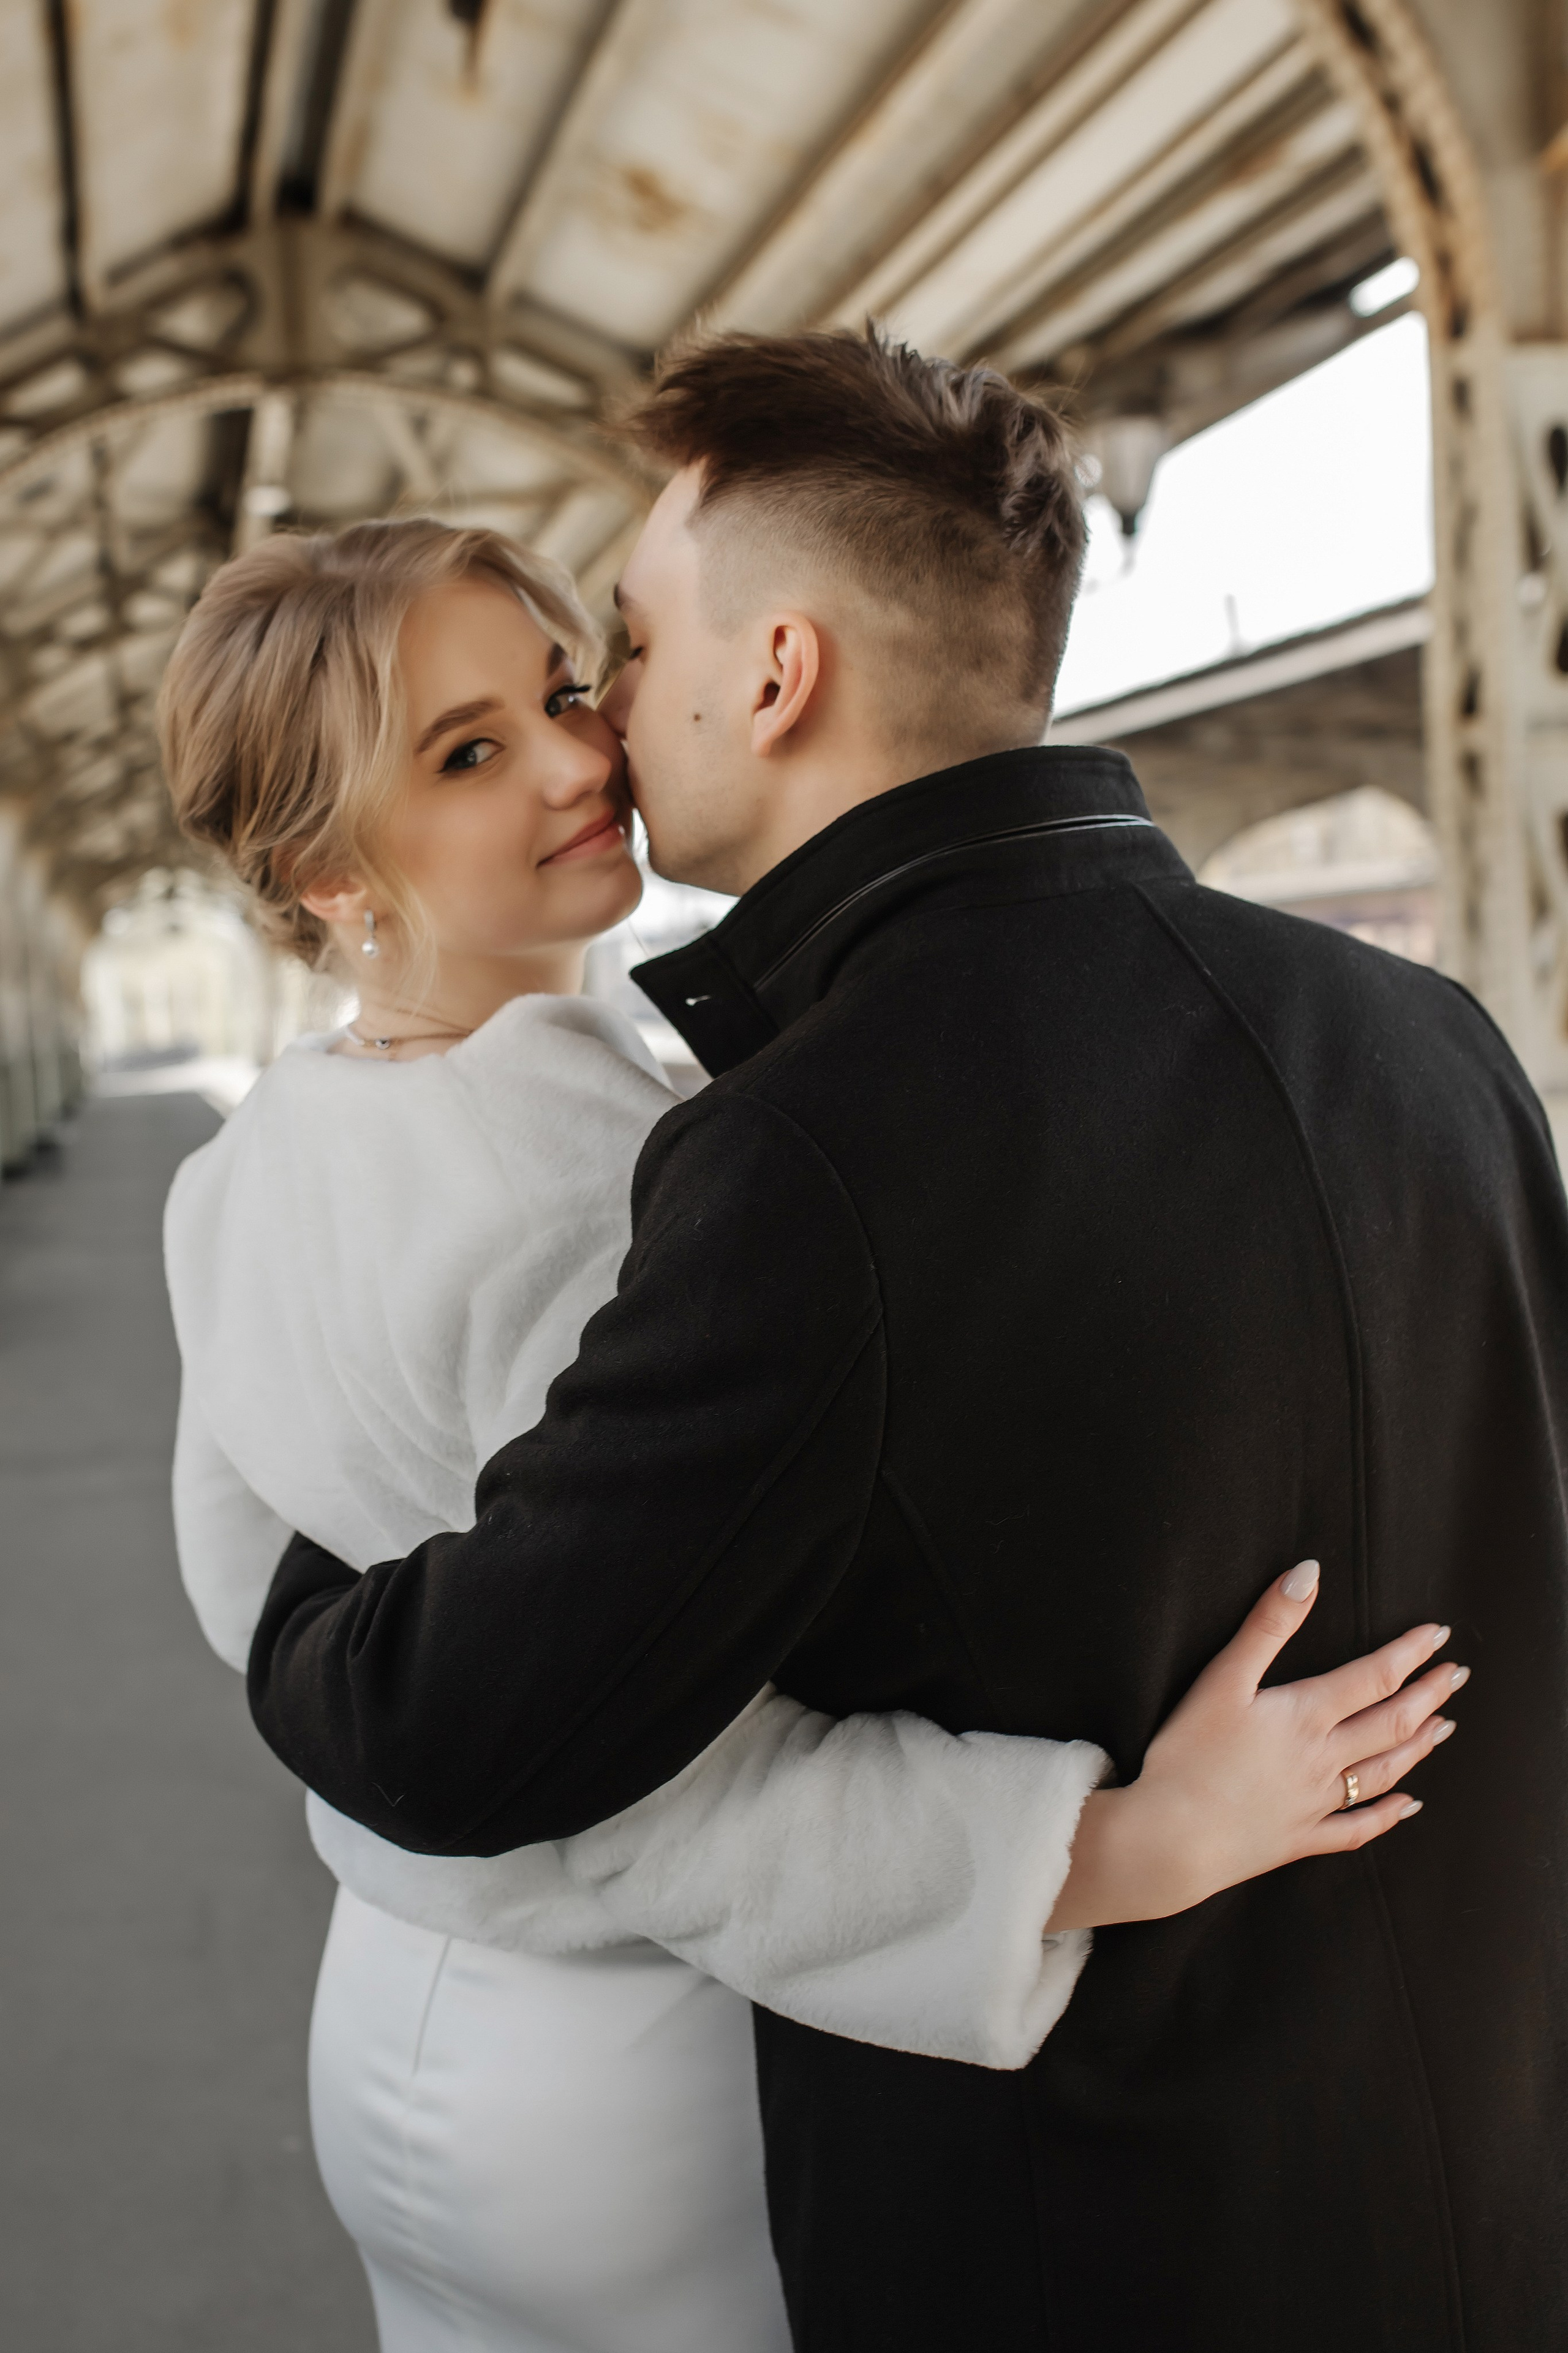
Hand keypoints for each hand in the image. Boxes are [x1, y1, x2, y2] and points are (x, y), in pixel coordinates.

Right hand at [1046, 1561, 1465, 1930]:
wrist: (1170, 1838)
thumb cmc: (1187, 1754)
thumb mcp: (1222, 1678)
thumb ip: (1267, 1625)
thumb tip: (1309, 1573)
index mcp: (1305, 1716)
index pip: (1373, 1677)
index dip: (1409, 1653)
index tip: (1439, 1635)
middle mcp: (1322, 1759)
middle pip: (1390, 1723)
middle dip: (1427, 1695)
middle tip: (1457, 1676)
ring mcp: (1315, 1803)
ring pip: (1382, 1772)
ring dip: (1417, 1747)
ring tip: (1444, 1727)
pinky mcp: (1299, 1839)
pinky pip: (1356, 1828)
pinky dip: (1387, 1815)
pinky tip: (1408, 1805)